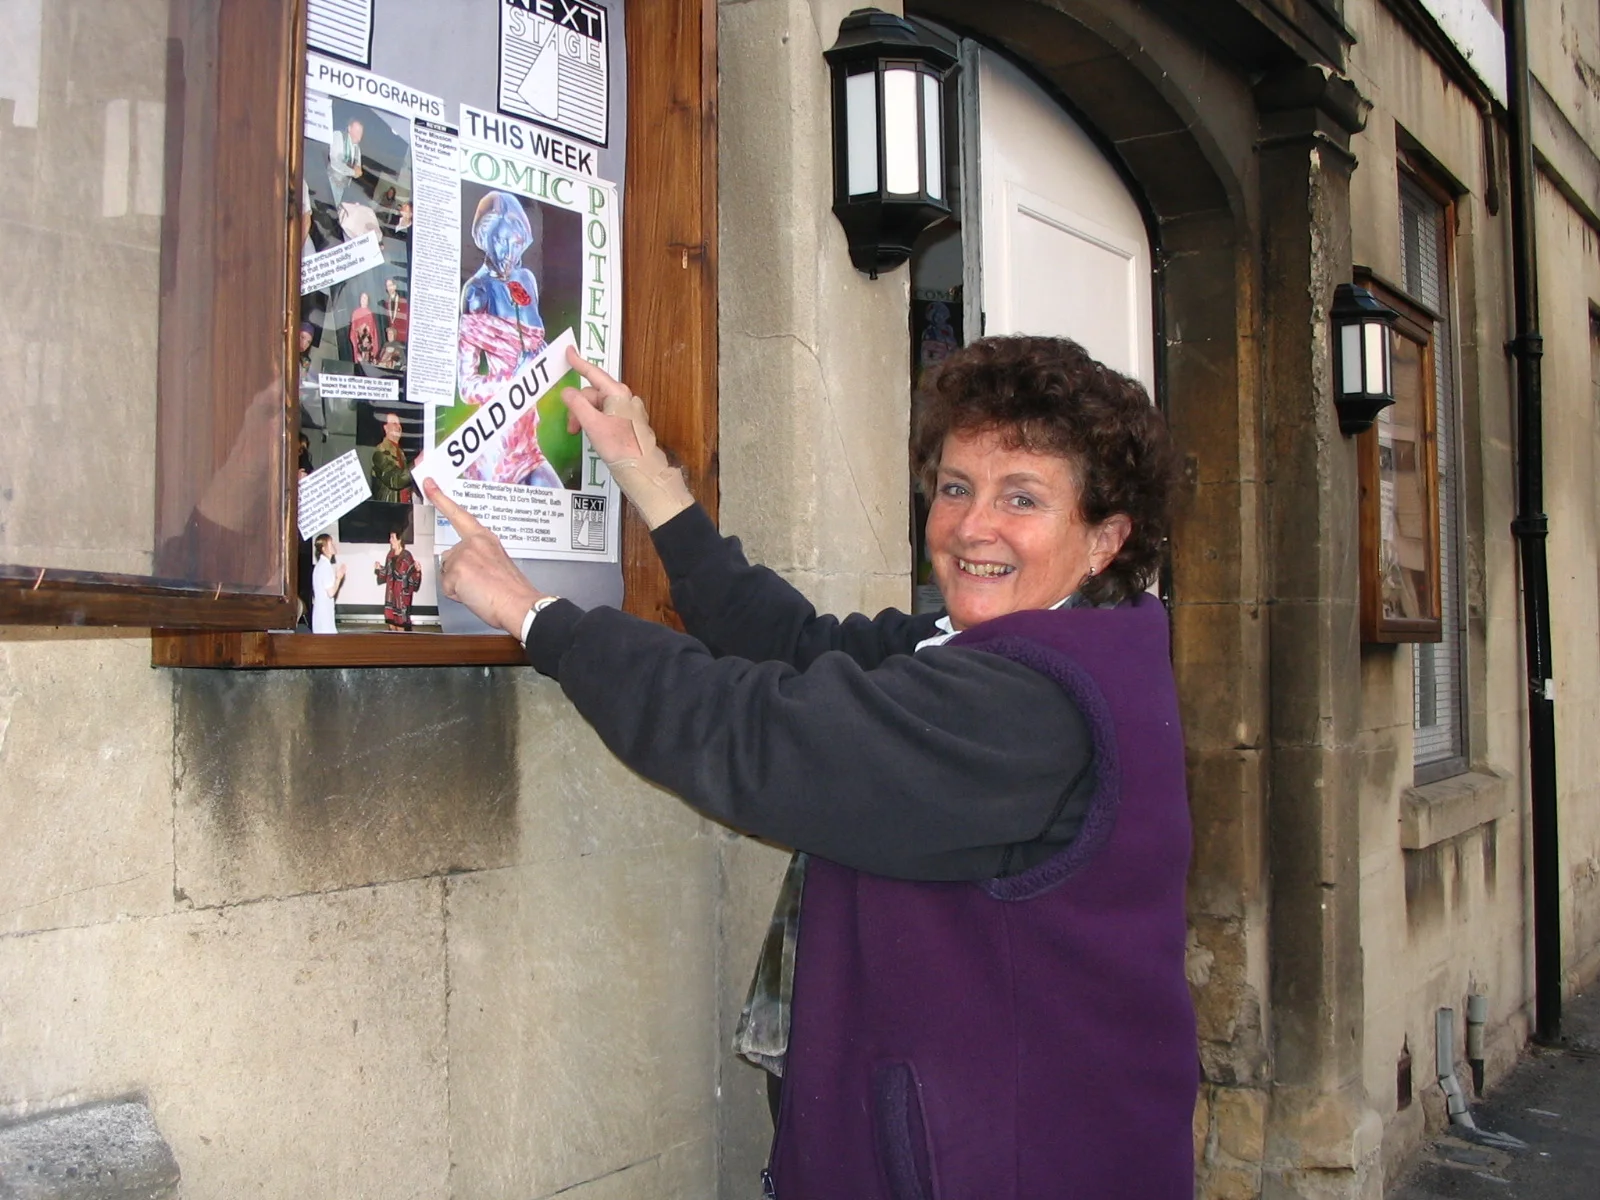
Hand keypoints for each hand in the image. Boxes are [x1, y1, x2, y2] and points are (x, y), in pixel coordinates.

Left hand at [425, 479, 543, 636]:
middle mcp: (474, 542)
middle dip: (458, 573)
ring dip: (459, 585)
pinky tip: (475, 595)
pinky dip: (458, 595)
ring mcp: (464, 554)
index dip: (441, 499)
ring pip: (448, 573)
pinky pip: (448, 587)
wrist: (519, 604)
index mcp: (486, 538)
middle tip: (480, 584)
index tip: (428, 483)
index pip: (460, 514)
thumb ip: (479, 558)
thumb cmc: (512, 590)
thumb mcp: (498, 564)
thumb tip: (467, 570)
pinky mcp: (457, 568)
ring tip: (480, 590)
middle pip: (450, 557)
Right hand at [560, 347, 693, 529]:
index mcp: (618, 394)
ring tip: (580, 435)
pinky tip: (594, 437)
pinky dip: (596, 423)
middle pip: (594, 394)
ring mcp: (629, 412)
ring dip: (586, 418)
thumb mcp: (593, 425)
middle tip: (571, 428)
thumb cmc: (620, 448)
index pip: (594, 374)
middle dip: (579, 407)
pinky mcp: (630, 426)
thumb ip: (578, 406)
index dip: (579, 363)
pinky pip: (607, 417)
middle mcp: (625, 399)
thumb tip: (567, 392)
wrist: (643, 472)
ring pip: (599, 407)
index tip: (568, 351)